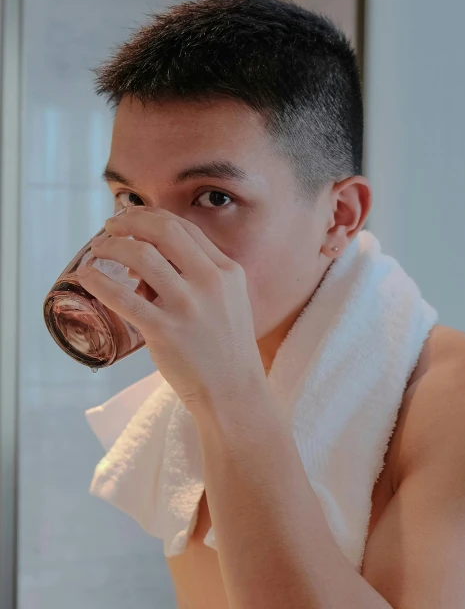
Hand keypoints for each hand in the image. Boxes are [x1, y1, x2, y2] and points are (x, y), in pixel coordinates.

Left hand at [76, 206, 265, 412]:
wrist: (233, 391)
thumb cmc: (226, 348)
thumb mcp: (227, 302)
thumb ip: (198, 277)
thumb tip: (145, 262)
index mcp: (227, 272)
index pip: (186, 229)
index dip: (153, 217)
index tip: (133, 219)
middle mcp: (210, 283)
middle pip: (164, 232)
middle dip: (130, 222)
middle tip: (110, 226)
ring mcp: (186, 307)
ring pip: (141, 256)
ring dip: (112, 246)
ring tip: (97, 250)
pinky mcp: (164, 331)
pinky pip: (122, 297)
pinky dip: (99, 280)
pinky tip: (87, 275)